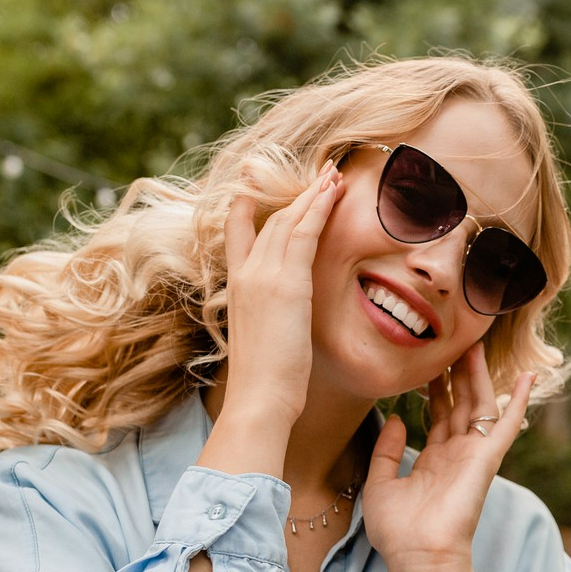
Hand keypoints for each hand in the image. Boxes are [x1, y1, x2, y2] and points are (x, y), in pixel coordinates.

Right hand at [216, 163, 343, 426]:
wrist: (259, 398)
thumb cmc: (265, 382)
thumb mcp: (263, 339)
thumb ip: (272, 317)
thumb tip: (284, 320)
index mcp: (236, 287)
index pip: (238, 234)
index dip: (247, 206)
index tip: (257, 185)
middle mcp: (245, 273)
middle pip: (270, 220)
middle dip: (297, 195)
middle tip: (320, 173)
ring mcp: (263, 275)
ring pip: (289, 220)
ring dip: (314, 194)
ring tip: (334, 174)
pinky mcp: (286, 282)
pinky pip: (304, 232)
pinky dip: (319, 207)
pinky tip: (334, 190)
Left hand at [363, 341, 534, 571]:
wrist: (419, 556)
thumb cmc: (398, 532)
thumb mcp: (380, 484)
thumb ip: (386, 450)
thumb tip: (396, 417)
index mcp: (433, 461)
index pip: (438, 416)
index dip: (436, 388)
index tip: (431, 360)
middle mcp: (456, 455)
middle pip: (461, 404)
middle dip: (457, 373)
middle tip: (454, 340)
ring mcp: (474, 455)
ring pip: (480, 405)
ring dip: (479, 375)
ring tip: (475, 343)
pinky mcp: (487, 458)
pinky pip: (508, 424)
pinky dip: (519, 400)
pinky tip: (528, 376)